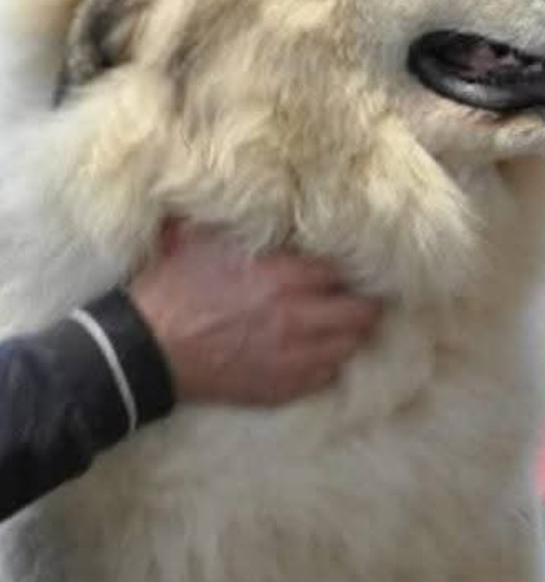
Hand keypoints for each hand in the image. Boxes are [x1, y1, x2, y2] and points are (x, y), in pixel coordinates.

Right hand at [127, 222, 380, 404]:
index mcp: (285, 275)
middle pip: (364, 312)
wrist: (144, 349)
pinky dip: (326, 363)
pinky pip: (326, 376)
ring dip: (348, 334)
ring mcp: (295, 357)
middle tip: (353, 297)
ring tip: (337, 325)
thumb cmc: (172, 288)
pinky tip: (313, 352)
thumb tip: (257, 194)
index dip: (347, 269)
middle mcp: (300, 316)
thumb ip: (239, 220)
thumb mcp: (201, 238)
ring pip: (351, 345)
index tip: (346, 267)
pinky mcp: (283, 387)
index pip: (345, 270)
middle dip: (363, 303)